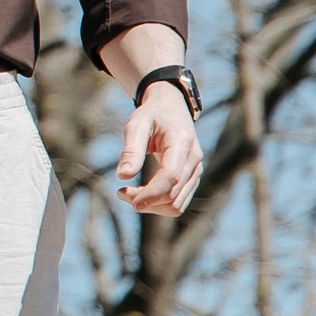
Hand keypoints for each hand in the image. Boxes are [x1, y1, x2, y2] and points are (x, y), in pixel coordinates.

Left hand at [115, 82, 202, 216]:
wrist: (171, 108)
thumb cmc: (151, 115)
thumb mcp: (136, 125)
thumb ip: (131, 150)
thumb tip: (123, 175)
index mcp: (182, 142)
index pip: (171, 177)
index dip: (152, 194)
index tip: (131, 203)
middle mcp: (194, 160)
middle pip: (172, 194)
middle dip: (145, 200)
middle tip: (120, 193)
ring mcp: (196, 171)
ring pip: (176, 205)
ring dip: (151, 206)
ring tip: (127, 194)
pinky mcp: (191, 179)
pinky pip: (177, 202)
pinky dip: (158, 205)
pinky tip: (141, 195)